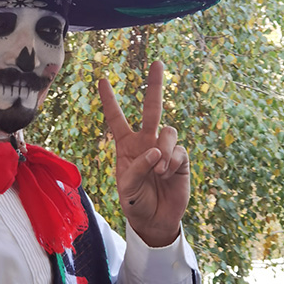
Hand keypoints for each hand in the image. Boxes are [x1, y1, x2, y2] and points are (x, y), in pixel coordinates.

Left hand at [98, 61, 188, 246]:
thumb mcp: (125, 187)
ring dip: (162, 147)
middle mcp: (146, 141)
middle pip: (152, 108)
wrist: (155, 220)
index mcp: (126, 145)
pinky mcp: (181, 159)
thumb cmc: (135, 202)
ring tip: (158, 168)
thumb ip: (136, 167)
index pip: (117, 118)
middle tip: (158, 63)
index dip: (110, 100)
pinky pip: (179, 149)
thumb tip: (156, 151)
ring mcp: (165, 148)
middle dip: (154, 85)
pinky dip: (171, 161)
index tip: (103, 80)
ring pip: (167, 129)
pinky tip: (167, 173)